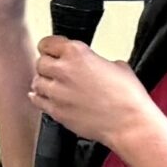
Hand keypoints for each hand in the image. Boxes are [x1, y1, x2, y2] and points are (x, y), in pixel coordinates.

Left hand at [32, 33, 154, 148]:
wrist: (128, 123)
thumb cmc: (127, 97)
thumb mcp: (117, 65)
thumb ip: (97, 61)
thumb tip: (94, 65)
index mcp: (77, 53)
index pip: (48, 43)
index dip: (51, 47)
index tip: (52, 50)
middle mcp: (63, 71)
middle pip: (41, 62)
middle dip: (48, 65)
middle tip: (56, 68)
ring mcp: (57, 93)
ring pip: (37, 82)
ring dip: (44, 82)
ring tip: (54, 84)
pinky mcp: (56, 111)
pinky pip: (38, 101)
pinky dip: (41, 98)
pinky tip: (46, 97)